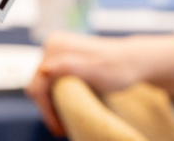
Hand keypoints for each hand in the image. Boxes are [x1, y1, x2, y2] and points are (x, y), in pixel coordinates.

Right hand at [26, 32, 173, 136]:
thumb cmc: (120, 67)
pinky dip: (57, 97)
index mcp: (56, 46)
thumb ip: (70, 67)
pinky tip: (69, 109)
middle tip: (63, 128)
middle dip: (49, 108)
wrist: (135, 61)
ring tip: (66, 122)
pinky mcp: (64, 58)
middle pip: (38, 85)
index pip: (38, 85)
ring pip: (44, 85)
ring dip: (52, 104)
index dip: (47, 110)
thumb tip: (44, 70)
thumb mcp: (95, 70)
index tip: (60, 129)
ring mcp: (58, 51)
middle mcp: (53, 45)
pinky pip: (52, 82)